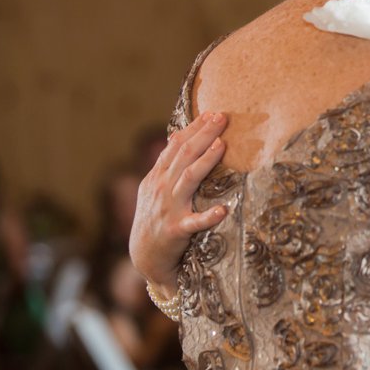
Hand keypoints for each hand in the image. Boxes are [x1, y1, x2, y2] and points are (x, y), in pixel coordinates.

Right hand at [129, 112, 229, 297]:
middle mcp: (162, 188)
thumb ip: (166, 164)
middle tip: (223, 118)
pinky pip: (195, 222)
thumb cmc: (156, 218)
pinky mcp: (177, 230)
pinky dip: (209, 216)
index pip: (176, 145)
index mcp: (158, 176)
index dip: (194, 128)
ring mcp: (169, 208)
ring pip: (189, 179)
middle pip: (185, 155)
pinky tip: (224, 210)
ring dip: (206, 161)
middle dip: (204, 134)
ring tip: (222, 145)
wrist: (145, 256)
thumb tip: (175, 136)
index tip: (212, 112)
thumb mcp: (154, 188)